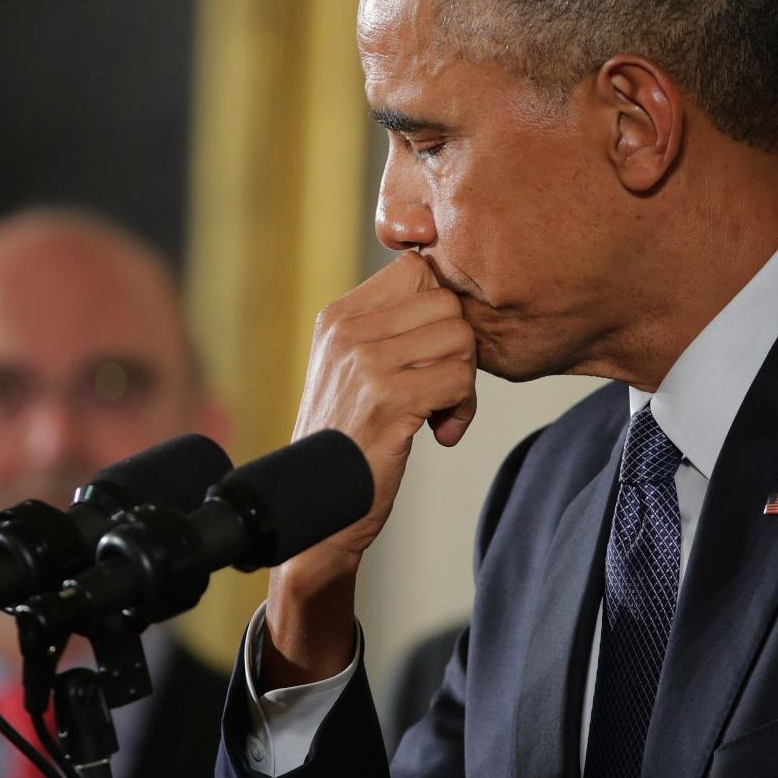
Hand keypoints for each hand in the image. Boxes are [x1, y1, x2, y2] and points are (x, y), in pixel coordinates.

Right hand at [292, 249, 477, 559]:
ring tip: (440, 412)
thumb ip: (389, 332)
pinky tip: (440, 433)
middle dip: (459, 347)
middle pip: (446, 302)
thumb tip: (453, 301)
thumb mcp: (350, 371)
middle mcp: (346, 331)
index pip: (417, 269)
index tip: (432, 350)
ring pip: (460, 337)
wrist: (314, 508)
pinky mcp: (387, 399)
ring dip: (463, 380)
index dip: (441, 308)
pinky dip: (461, 410)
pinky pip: (459, 379)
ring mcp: (364, 362)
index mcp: (337, 317)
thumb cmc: (346, 442)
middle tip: (443, 388)